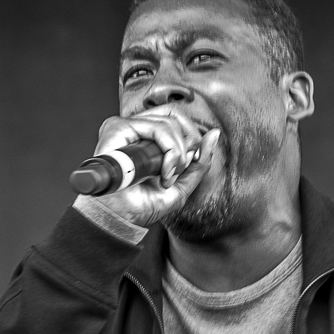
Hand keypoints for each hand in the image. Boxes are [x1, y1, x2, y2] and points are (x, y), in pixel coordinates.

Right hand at [89, 108, 220, 226]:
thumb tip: (214, 134)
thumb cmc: (141, 205)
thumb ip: (200, 161)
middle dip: (188, 144)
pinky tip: (162, 172)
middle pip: (176, 114)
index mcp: (146, 136)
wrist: (120, 219)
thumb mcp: (182, 185)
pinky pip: (158, 128)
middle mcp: (135, 128)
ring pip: (170, 121)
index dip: (191, 140)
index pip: (177, 118)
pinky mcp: (119, 128)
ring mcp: (126, 126)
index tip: (186, 167)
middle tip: (179, 170)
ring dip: (178, 154)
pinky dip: (169, 151)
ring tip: (167, 176)